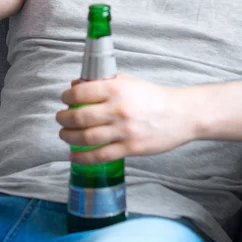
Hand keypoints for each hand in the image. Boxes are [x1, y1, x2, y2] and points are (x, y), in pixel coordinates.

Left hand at [56, 73, 194, 163]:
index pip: (82, 92)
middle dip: (64, 119)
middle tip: (60, 119)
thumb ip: (105, 83)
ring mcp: (124, 131)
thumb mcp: (130, 83)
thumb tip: (77, 85)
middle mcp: (119, 109)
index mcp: (117, 90)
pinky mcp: (130, 148)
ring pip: (87, 138)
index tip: (64, 99)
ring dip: (69, 137)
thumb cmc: (154, 97)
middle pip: (80, 117)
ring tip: (64, 135)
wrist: (180, 114)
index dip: (68, 97)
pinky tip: (75, 156)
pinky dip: (83, 157)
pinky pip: (100, 156)